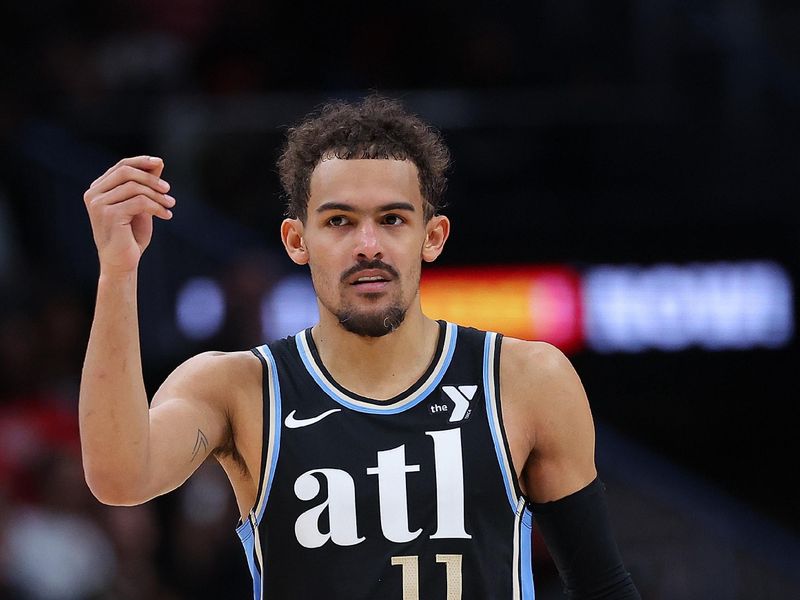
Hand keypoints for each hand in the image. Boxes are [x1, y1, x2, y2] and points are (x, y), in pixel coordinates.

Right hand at [84, 156, 175, 275]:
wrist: (122, 263)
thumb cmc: (130, 235)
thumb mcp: (140, 206)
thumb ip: (145, 185)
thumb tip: (158, 162)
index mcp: (98, 189)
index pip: (121, 166)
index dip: (141, 162)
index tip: (160, 163)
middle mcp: (94, 194)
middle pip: (126, 172)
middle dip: (151, 179)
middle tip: (168, 190)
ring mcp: (99, 204)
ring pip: (134, 187)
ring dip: (157, 195)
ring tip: (170, 205)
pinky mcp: (109, 215)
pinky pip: (139, 202)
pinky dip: (157, 207)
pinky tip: (166, 215)